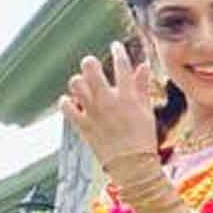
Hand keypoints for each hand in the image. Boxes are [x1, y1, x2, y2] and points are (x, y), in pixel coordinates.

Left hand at [59, 41, 157, 167]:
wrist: (132, 166)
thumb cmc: (143, 138)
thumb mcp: (146, 110)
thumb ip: (142, 86)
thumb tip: (143, 66)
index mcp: (127, 95)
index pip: (121, 65)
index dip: (118, 52)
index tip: (115, 46)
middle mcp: (108, 100)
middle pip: (91, 68)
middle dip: (90, 63)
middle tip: (92, 65)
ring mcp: (93, 112)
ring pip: (76, 84)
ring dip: (78, 82)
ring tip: (83, 86)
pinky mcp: (83, 125)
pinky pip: (66, 107)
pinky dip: (66, 102)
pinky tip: (72, 102)